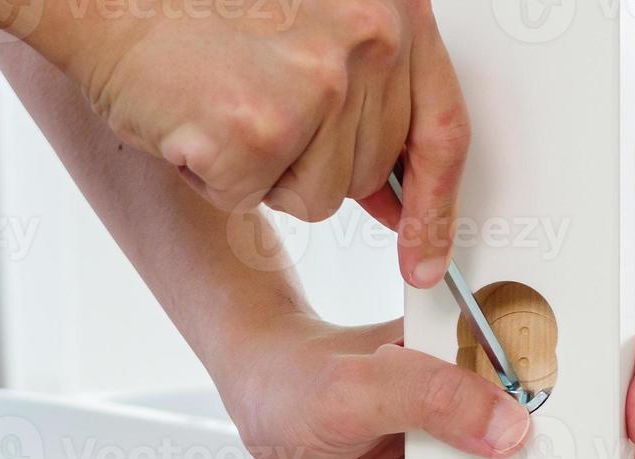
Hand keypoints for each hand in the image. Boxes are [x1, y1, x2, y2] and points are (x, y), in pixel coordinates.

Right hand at [47, 0, 468, 287]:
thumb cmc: (192, 3)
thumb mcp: (311, 23)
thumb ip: (365, 94)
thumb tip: (393, 194)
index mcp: (391, 6)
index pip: (443, 130)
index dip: (436, 206)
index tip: (427, 257)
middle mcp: (369, 38)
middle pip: (370, 171)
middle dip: (312, 162)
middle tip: (256, 104)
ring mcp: (320, 84)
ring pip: (320, 196)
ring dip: (265, 171)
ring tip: (223, 101)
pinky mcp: (264, 128)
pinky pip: (256, 197)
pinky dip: (216, 174)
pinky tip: (196, 116)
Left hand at [215, 316, 634, 458]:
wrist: (266, 413)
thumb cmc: (304, 373)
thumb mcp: (355, 383)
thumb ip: (425, 393)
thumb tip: (504, 428)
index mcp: (489, 339)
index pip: (587, 344)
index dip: (630, 375)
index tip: (634, 415)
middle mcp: (505, 387)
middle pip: (603, 421)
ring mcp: (494, 442)